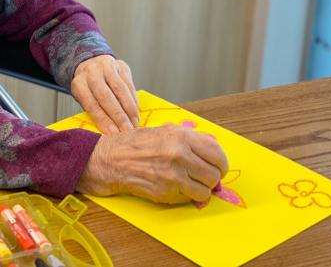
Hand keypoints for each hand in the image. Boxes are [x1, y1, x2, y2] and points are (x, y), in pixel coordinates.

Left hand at [72, 55, 138, 133]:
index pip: (91, 104)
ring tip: (134, 123)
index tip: (113, 134)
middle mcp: (92, 72)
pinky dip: (134, 100)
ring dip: (129, 109)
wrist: (92, 64)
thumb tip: (109, 131)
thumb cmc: (88, 88)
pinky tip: (135, 112)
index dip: (103, 120)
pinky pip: (129, 84)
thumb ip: (94, 112)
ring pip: (120, 90)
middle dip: (118, 116)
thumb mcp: (84, 98)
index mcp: (79, 84)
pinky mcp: (120, 65)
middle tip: (127, 131)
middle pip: (106, 96)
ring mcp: (106, 66)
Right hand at [76, 124, 228, 203]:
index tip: (216, 167)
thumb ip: (189, 139)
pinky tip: (175, 187)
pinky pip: (191, 198)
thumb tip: (212, 149)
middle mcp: (179, 153)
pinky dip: (187, 196)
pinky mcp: (167, 190)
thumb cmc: (135, 145)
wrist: (111, 159)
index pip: (217, 153)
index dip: (220, 163)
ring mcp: (174, 173)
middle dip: (210, 178)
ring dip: (200, 189)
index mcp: (181, 135)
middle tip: (202, 178)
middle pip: (215, 173)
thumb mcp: (164, 132)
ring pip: (206, 189)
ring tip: (188, 183)